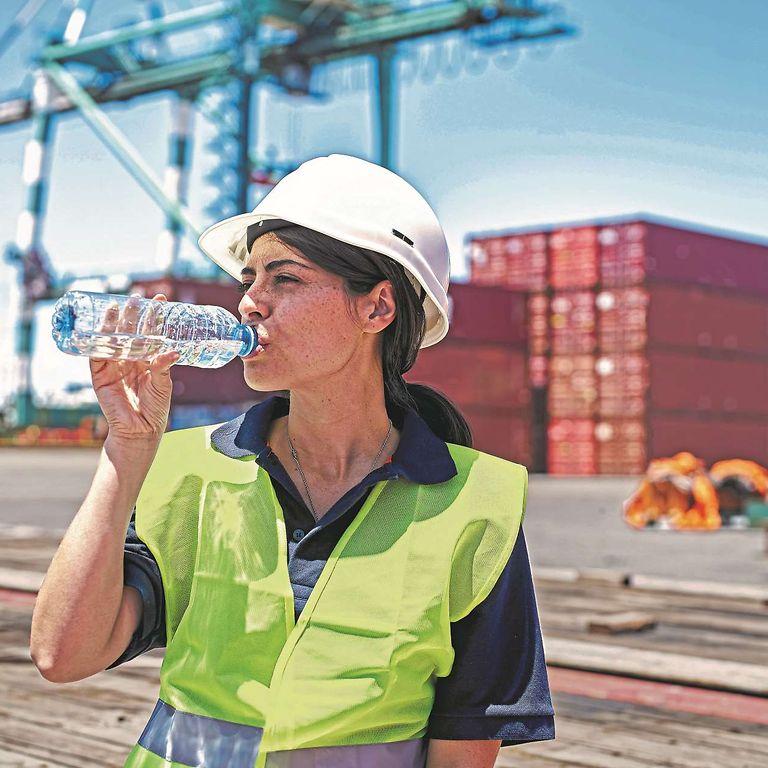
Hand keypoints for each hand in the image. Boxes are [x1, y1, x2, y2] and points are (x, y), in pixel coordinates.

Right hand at [89, 293, 177, 441]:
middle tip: (138, 297)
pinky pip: (97, 356)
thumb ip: (163, 366)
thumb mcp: (162, 384)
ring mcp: (114, 366)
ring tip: (118, 306)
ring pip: (113, 340)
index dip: (153, 317)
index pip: (150, 332)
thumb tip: (173, 351)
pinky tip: (103, 328)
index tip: (160, 299)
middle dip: (133, 314)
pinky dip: (99, 342)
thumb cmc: (155, 408)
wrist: (140, 431)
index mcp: (146, 358)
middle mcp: (129, 359)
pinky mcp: (100, 376)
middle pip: (130, 332)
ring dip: (115, 323)